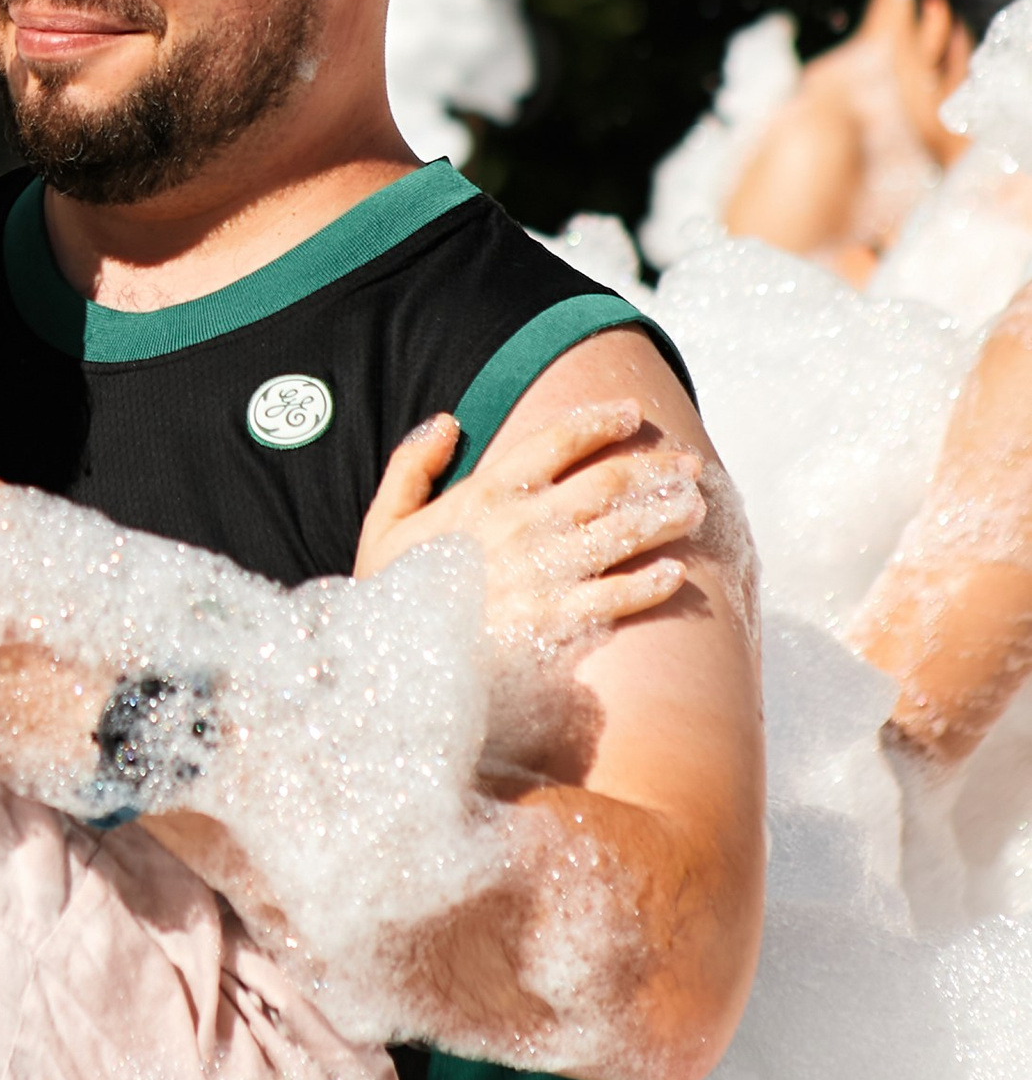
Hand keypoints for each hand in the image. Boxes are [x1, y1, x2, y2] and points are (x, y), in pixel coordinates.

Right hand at [356, 396, 703, 656]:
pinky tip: (676, 573)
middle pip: (608, 482)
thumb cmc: (391, 596)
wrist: (390, 666)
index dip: (600, 420)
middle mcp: (523, 525)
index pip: (556, 440)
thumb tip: (446, 422)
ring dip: (665, 516)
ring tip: (695, 507)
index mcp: (484, 493)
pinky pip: (618, 596)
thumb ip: (411, 466)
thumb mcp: (384, 524)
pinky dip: (651, 584)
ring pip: (624, 532)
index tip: (631, 413)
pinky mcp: (557, 622)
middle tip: (688, 464)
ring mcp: (545, 574)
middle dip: (655, 468)